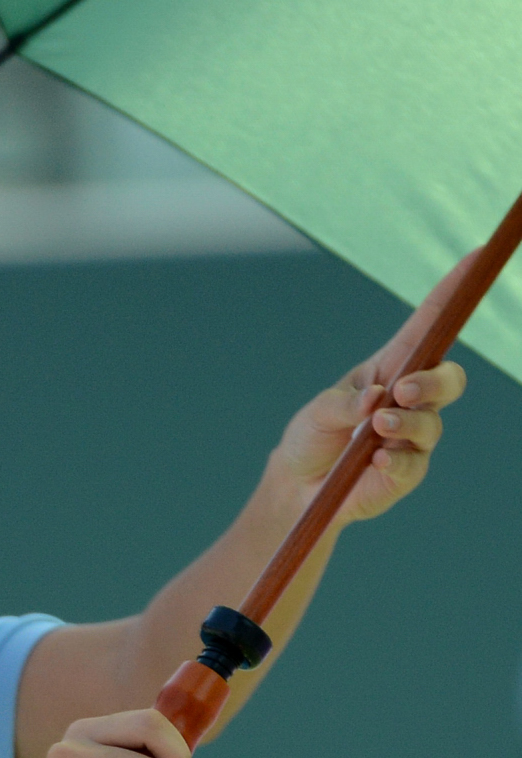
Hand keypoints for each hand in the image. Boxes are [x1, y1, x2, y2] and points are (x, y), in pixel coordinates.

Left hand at [266, 253, 472, 524]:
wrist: (297, 487)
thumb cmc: (311, 437)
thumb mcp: (317, 412)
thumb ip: (343, 403)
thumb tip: (375, 399)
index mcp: (390, 368)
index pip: (427, 327)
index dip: (450, 293)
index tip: (473, 257)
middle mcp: (410, 399)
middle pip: (448, 378)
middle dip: (433, 381)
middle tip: (403, 391)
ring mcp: (413, 436)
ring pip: (432, 423)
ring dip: (406, 422)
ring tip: (377, 425)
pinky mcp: (407, 470)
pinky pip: (413, 463)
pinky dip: (395, 460)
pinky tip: (375, 460)